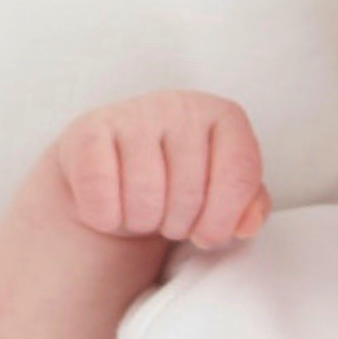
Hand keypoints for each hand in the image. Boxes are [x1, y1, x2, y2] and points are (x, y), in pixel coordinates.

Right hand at [55, 91, 271, 248]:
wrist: (113, 175)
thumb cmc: (177, 185)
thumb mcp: (221, 194)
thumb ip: (249, 205)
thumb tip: (247, 224)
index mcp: (224, 117)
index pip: (239, 175)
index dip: (222, 220)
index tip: (206, 233)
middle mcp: (180, 105)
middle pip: (191, 195)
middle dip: (179, 224)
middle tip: (168, 216)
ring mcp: (133, 113)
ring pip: (146, 199)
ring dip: (142, 222)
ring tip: (142, 210)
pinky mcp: (88, 131)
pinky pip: (103, 198)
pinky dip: (106, 218)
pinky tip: (109, 206)